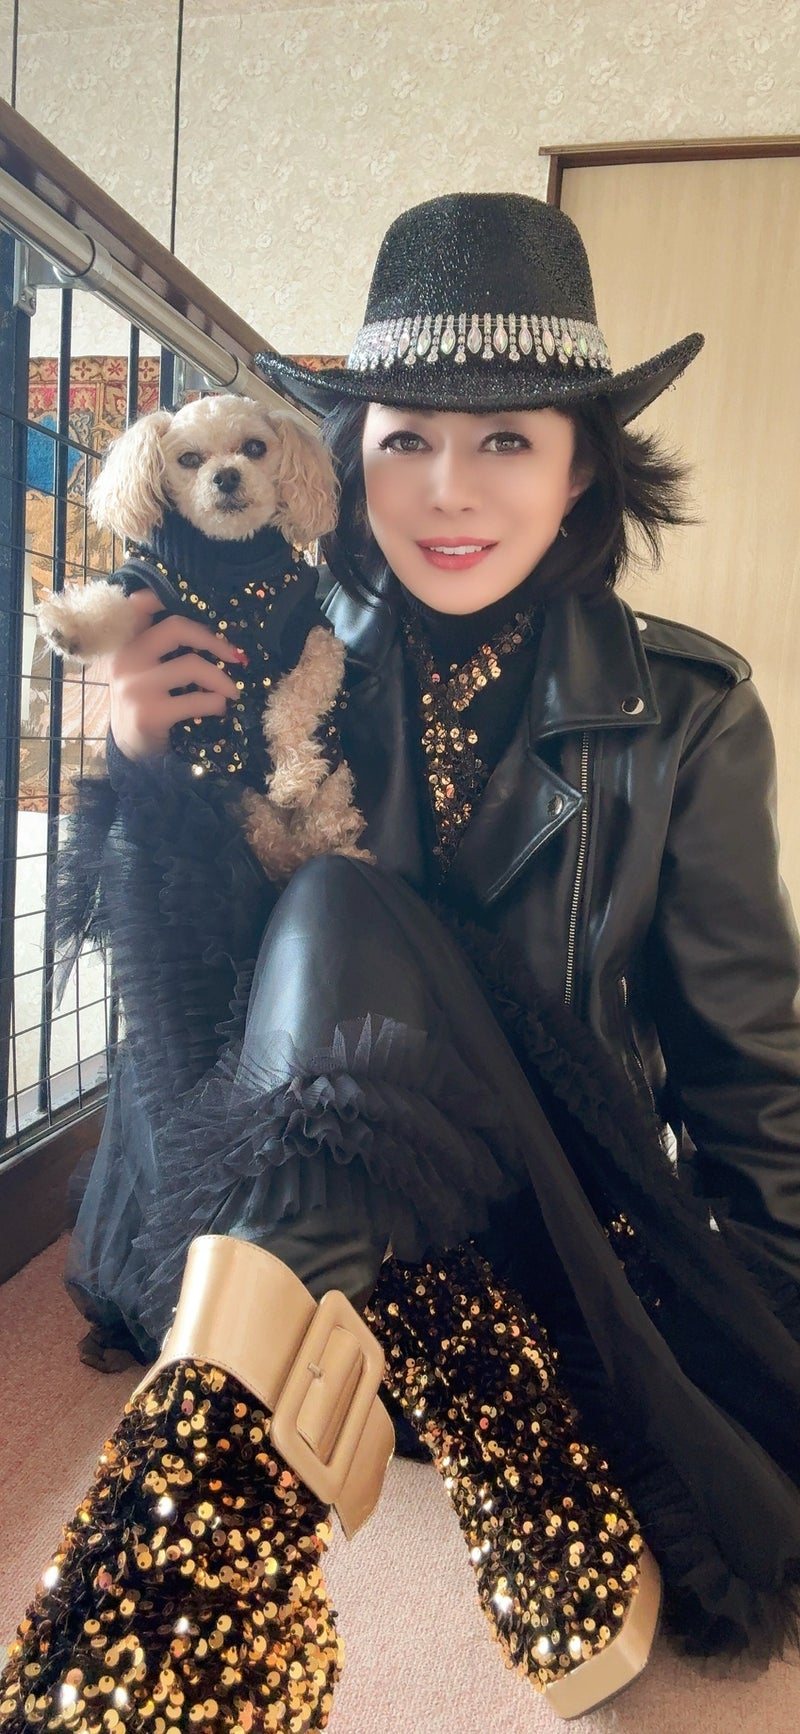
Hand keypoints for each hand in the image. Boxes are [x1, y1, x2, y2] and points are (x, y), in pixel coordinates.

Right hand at [100, 587, 248, 762]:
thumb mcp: (141, 672)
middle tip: (235, 656)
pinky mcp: (149, 713)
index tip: (194, 600)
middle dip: (213, 639)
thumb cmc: (145, 707)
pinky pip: (196, 700)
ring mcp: (135, 687)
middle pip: (177, 628)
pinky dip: (215, 703)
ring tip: (232, 692)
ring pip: (192, 665)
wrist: (131, 754)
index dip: (164, 594)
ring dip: (221, 679)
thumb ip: (159, 649)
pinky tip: (219, 708)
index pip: (138, 604)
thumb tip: (210, 632)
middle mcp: (126, 660)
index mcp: (125, 645)